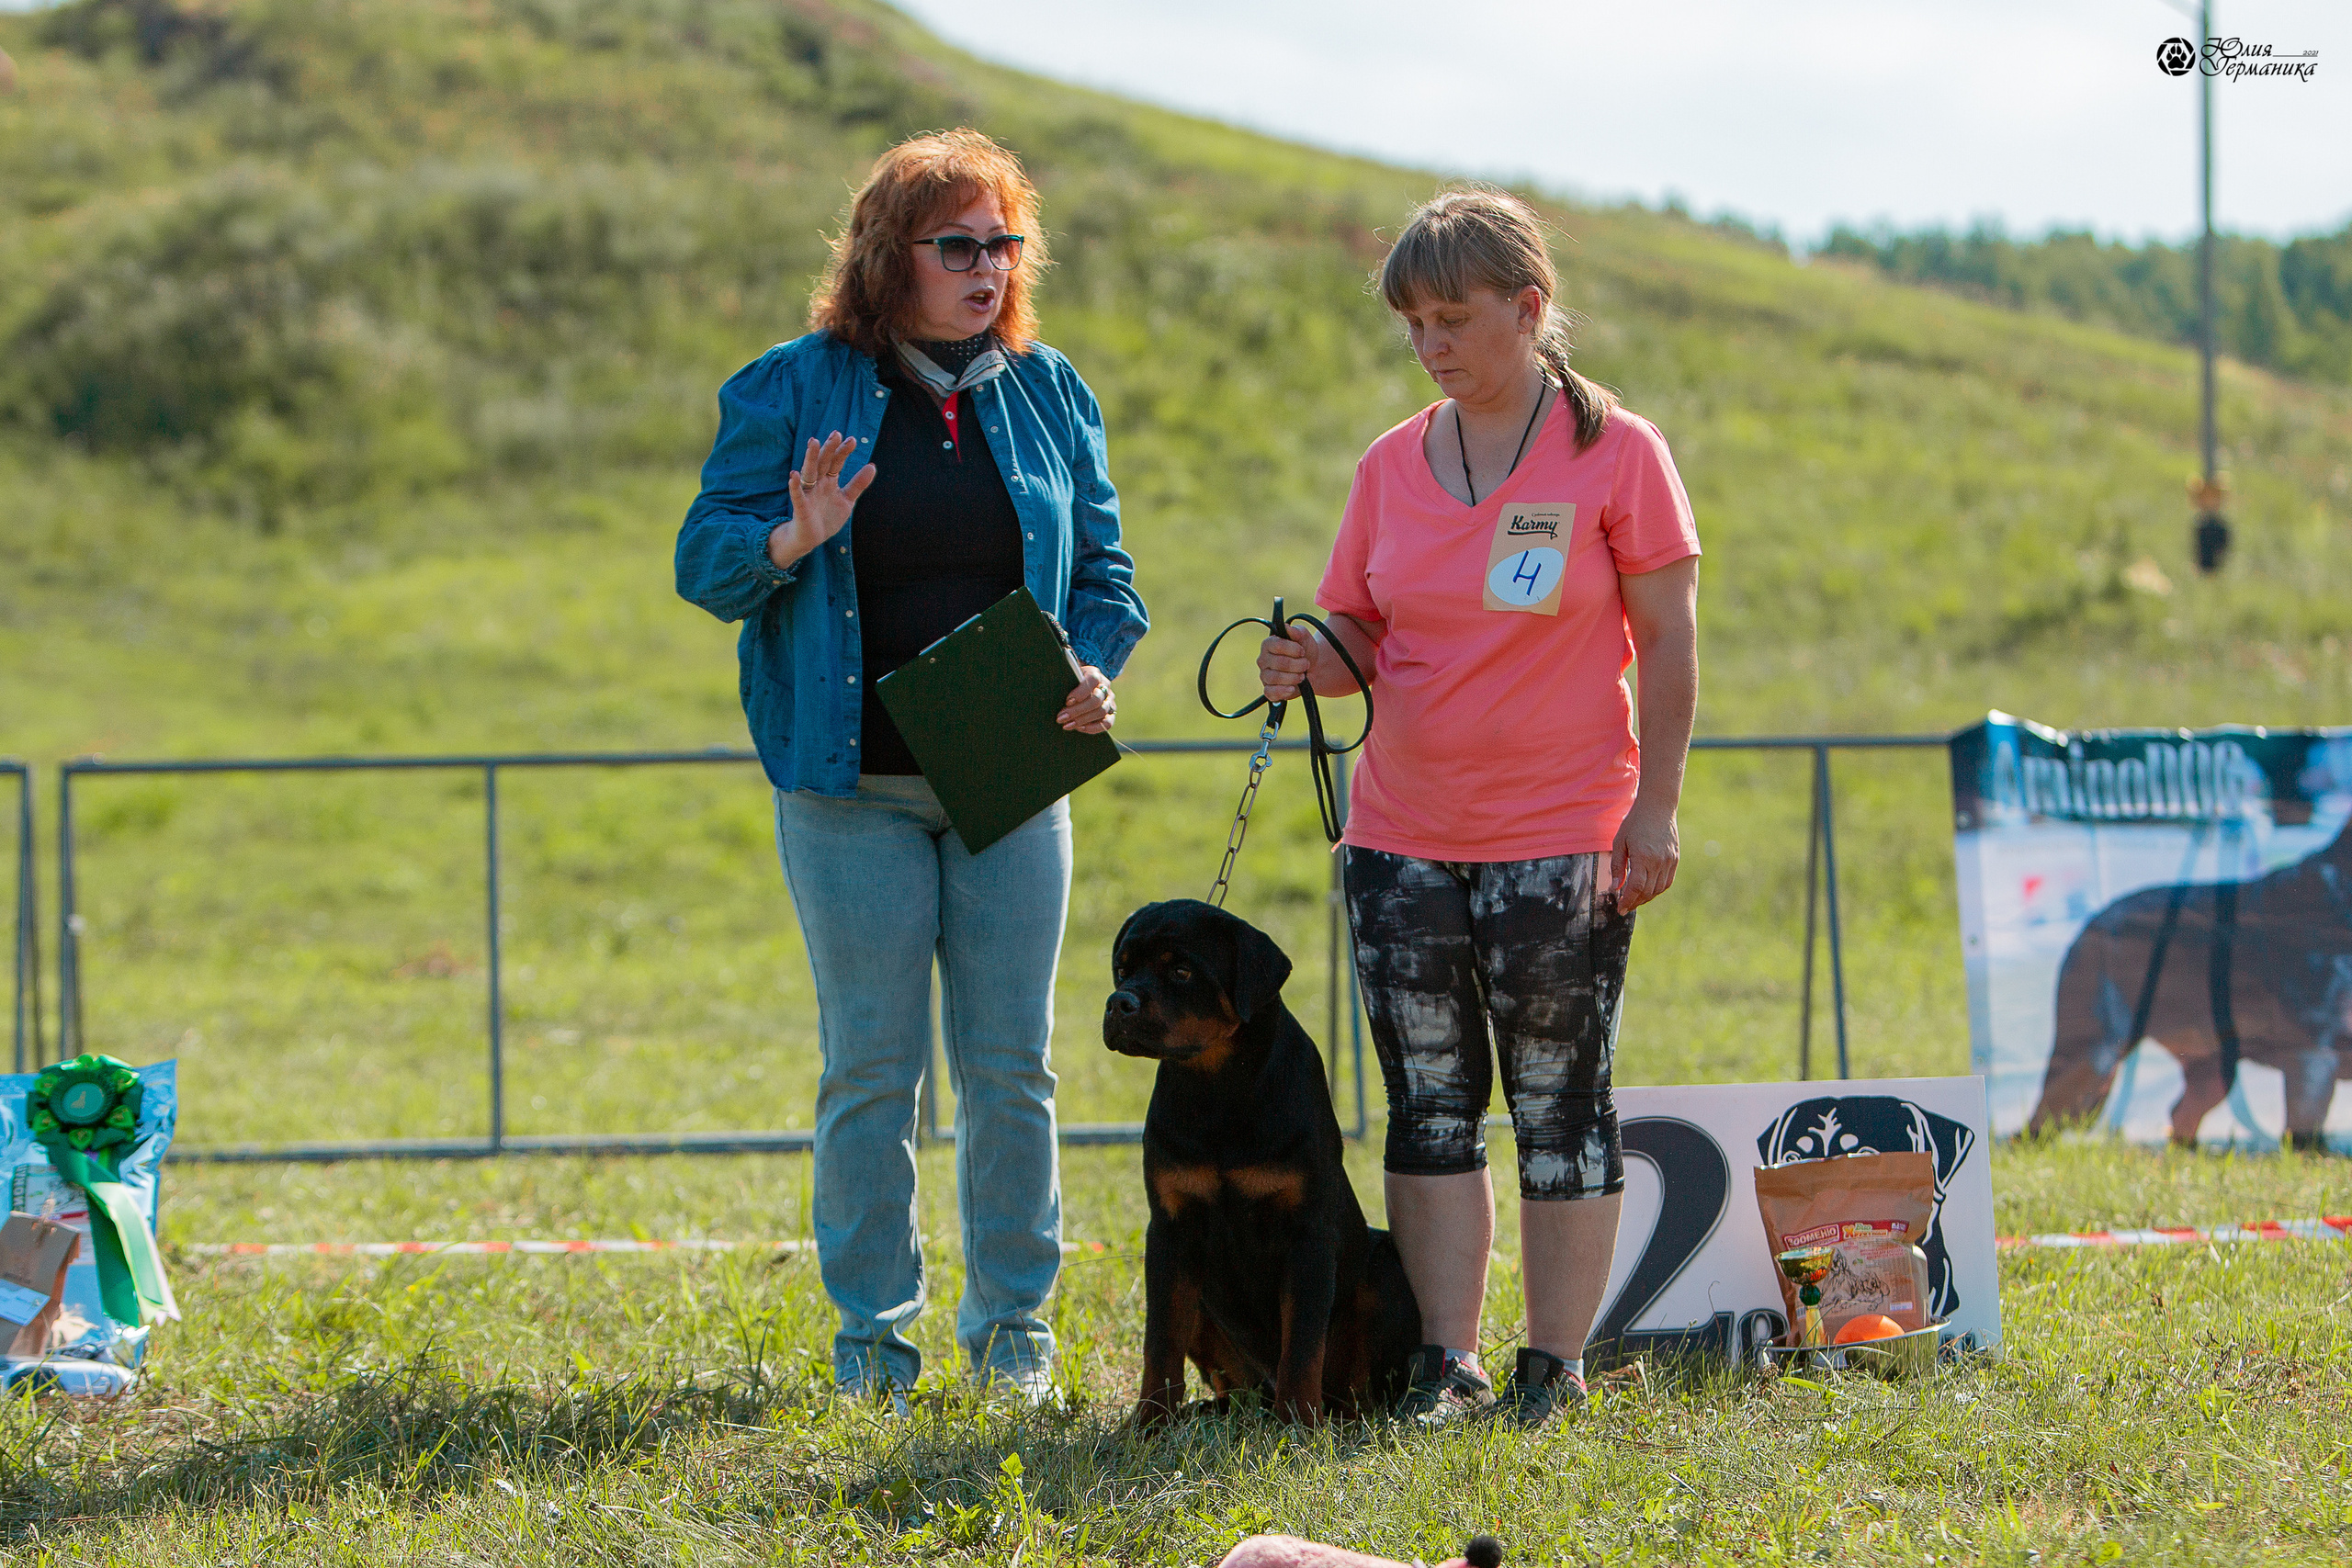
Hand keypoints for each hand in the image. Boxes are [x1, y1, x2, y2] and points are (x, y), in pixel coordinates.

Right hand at [767, 433, 876, 569]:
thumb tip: (872, 466)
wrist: (812, 538)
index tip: (853, 440)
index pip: (836, 462)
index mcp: (829, 481)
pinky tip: (793, 475)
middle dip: (829, 448)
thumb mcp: (847, 500)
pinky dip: (795, 486)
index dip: (843, 451)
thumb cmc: (828, 516)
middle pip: (823, 462)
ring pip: (809, 472)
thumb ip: (858, 484)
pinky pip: (797, 495)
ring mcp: (809, 494)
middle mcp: (818, 483)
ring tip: (814, 442)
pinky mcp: (801, 507)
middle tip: (836, 433)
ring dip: (811, 458)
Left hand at [1059, 665, 1115, 731]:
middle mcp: (1105, 686)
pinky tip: (1079, 728)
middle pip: (1096, 700)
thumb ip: (1063, 681)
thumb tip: (1050, 689)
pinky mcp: (1111, 713)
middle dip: (1076, 711)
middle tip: (1060, 717)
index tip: (1067, 701)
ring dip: (1082, 720)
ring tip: (1066, 725)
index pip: (1093, 680)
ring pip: (1101, 711)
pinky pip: (1107, 723)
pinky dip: (1093, 727)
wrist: (1079, 687)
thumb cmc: (1070, 682)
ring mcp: (1109, 700)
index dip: (1081, 692)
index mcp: (1095, 674)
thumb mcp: (1067, 677)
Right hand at [1257, 626, 1315, 702]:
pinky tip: (1292, 688)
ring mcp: (1265, 676)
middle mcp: (1263, 660)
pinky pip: (1271, 693)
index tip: (1302, 651)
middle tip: (1306, 664)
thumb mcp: (1303, 637)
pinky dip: (1283, 691)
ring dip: (1294, 677)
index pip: (1276, 645)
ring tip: (1302, 675)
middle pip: (1279, 663)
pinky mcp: (1269, 690)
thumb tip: (1287, 628)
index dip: (1292, 649)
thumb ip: (1296, 632)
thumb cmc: (1304, 650)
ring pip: (1276, 678)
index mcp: (1268, 644)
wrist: (1312, 669)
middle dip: (1297, 664)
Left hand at [1608, 799, 1679, 913]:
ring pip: (1658, 889)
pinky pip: (1667, 881)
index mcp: (1644, 857)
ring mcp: (1669, 861)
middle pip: (1647, 891)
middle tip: (1624, 907)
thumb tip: (1615, 887)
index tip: (1620, 908)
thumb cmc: (1635, 822)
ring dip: (1646, 898)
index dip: (1628, 900)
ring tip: (1634, 900)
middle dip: (1635, 902)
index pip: (1636, 887)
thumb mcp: (1620, 842)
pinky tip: (1647, 891)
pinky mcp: (1675, 859)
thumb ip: (1618, 866)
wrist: (1658, 807)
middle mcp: (1659, 861)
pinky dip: (1657, 890)